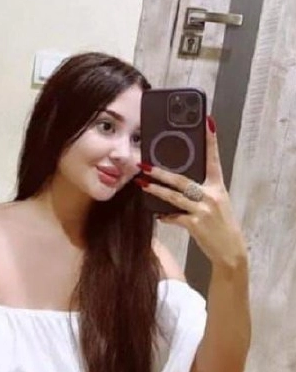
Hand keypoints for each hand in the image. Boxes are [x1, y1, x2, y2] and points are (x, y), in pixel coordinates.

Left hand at [135, 116, 247, 270]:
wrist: (230, 251)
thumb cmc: (221, 225)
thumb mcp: (217, 203)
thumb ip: (201, 191)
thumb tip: (178, 183)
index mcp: (218, 186)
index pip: (214, 159)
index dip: (211, 140)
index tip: (207, 121)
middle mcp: (211, 195)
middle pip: (182, 179)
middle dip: (161, 171)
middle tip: (144, 164)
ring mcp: (203, 210)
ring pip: (174, 196)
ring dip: (155, 189)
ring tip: (141, 183)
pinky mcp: (195, 224)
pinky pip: (174, 217)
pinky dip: (165, 216)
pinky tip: (157, 215)